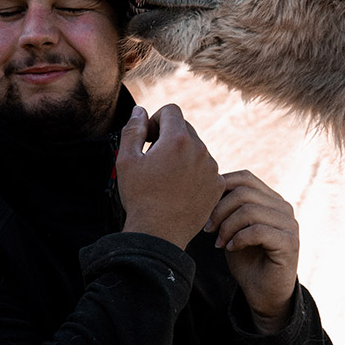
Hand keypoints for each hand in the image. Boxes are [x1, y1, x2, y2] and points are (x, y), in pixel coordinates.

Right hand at [117, 104, 224, 249]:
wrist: (159, 233)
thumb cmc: (140, 197)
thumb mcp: (126, 160)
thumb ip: (133, 129)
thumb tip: (140, 112)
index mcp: (178, 139)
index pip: (171, 111)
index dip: (156, 120)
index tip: (149, 138)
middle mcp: (200, 150)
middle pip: (185, 128)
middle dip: (168, 137)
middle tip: (154, 159)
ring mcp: (212, 168)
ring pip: (196, 149)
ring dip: (182, 155)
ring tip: (166, 178)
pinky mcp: (217, 185)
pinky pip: (205, 169)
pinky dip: (193, 173)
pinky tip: (179, 189)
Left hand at [205, 170, 298, 332]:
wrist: (263, 292)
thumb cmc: (247, 259)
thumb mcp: (232, 228)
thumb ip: (227, 207)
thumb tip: (207, 185)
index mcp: (271, 199)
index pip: (245, 177)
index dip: (221, 188)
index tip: (204, 210)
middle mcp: (283, 207)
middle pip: (244, 192)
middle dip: (219, 210)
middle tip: (208, 230)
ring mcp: (289, 224)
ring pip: (249, 210)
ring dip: (227, 227)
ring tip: (219, 243)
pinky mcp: (290, 242)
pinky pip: (257, 231)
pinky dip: (238, 239)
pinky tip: (231, 249)